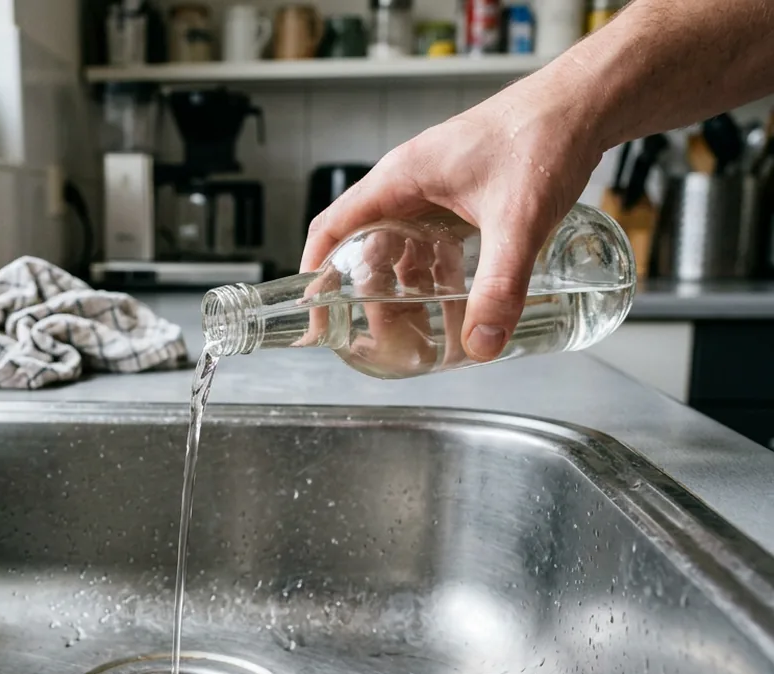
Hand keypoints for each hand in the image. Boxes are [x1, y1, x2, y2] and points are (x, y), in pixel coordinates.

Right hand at [300, 78, 603, 361]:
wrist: (587, 103)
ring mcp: (437, 188)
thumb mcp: (518, 221)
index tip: (315, 312)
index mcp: (400, 179)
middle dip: (370, 295)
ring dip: (406, 288)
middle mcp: (410, 183)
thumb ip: (501, 286)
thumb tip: (482, 343)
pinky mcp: (464, 195)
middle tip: (382, 337)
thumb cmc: (543, 136)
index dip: (315, 271)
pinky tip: (457, 299)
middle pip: (367, 247)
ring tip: (419, 328)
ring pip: (403, 247)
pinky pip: (434, 241)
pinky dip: (438, 273)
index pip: (332, 227)